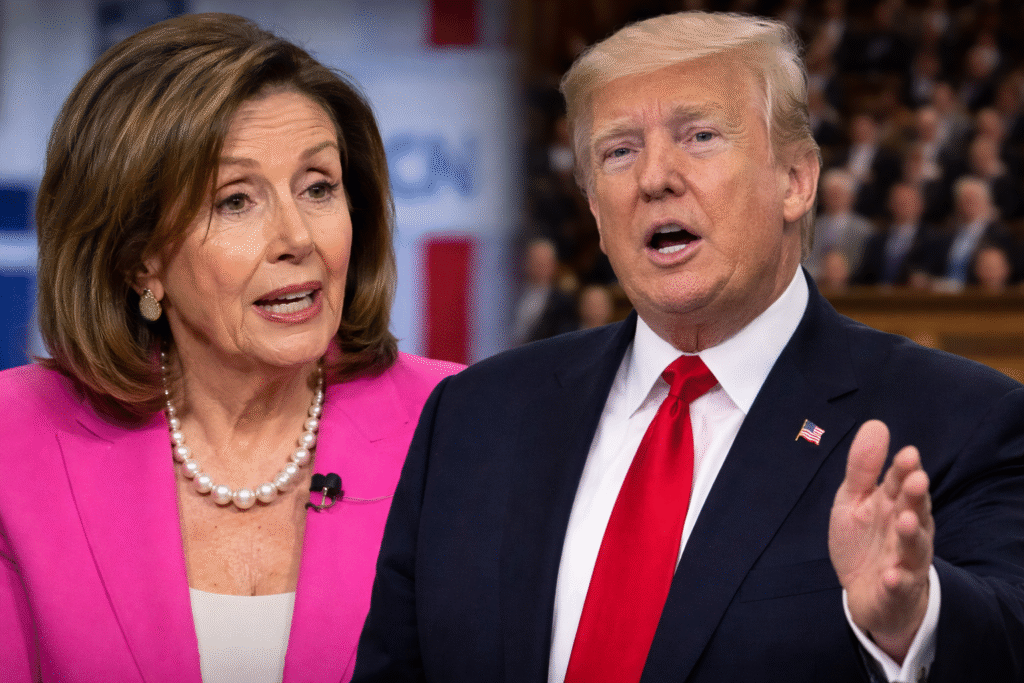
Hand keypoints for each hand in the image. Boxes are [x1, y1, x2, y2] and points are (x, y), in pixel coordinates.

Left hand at [829, 419, 933, 662]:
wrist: (867, 594)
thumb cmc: (864, 540)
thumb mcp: (854, 500)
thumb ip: (863, 467)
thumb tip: (876, 424)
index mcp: (895, 505)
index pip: (902, 483)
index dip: (905, 470)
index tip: (908, 454)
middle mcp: (907, 530)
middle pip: (915, 511)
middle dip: (916, 496)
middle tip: (915, 480)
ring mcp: (904, 561)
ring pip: (913, 548)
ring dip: (911, 535)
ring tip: (906, 522)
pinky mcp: (896, 590)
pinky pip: (900, 586)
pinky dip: (897, 581)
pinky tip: (891, 576)